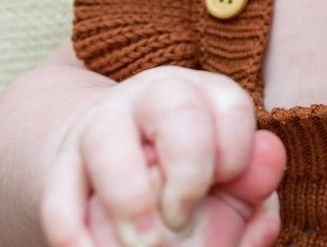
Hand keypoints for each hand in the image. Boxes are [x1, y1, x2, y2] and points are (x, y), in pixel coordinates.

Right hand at [41, 66, 284, 246]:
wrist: (126, 168)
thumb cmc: (193, 178)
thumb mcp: (229, 177)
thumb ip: (255, 176)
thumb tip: (267, 161)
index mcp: (203, 94)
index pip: (231, 104)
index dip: (236, 152)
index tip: (228, 185)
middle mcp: (151, 98)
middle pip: (173, 105)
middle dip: (188, 167)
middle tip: (185, 218)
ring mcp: (100, 128)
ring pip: (106, 140)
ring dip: (128, 196)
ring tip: (145, 244)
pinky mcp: (62, 167)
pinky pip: (58, 194)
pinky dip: (74, 232)